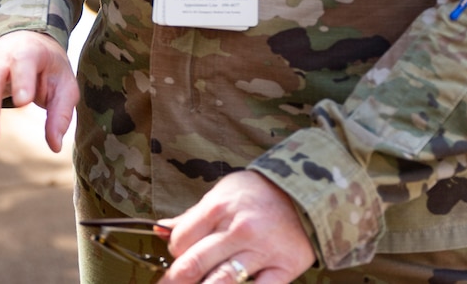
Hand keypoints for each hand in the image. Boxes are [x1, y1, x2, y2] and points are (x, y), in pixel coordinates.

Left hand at [159, 171, 315, 283]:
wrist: (307, 193)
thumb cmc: (258, 193)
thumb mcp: (223, 193)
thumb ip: (193, 216)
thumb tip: (160, 230)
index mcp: (218, 208)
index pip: (181, 240)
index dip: (174, 253)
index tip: (177, 258)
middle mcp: (237, 230)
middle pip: (196, 262)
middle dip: (176, 281)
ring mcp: (261, 250)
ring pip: (223, 280)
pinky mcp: (283, 268)